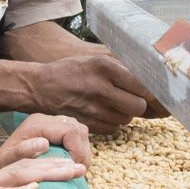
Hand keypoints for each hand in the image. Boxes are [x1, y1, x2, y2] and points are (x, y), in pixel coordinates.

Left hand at [0, 113, 90, 172]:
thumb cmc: (4, 162)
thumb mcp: (10, 159)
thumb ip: (25, 150)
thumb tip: (44, 143)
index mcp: (37, 124)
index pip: (70, 132)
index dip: (79, 151)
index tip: (78, 169)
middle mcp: (46, 119)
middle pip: (78, 129)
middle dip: (83, 151)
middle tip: (80, 170)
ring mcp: (52, 121)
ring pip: (79, 130)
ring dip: (82, 149)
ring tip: (77, 166)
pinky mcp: (55, 126)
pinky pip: (75, 133)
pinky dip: (79, 147)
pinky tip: (72, 160)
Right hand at [26, 55, 153, 133]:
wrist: (39, 87)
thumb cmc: (70, 71)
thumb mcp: (95, 61)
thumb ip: (120, 69)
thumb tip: (149, 81)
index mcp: (104, 67)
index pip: (142, 85)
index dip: (150, 92)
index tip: (150, 92)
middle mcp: (100, 87)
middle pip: (138, 106)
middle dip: (138, 105)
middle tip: (132, 100)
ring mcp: (93, 108)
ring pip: (127, 119)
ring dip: (125, 114)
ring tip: (114, 105)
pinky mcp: (87, 123)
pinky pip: (112, 128)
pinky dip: (112, 122)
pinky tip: (103, 113)